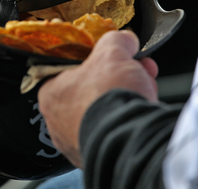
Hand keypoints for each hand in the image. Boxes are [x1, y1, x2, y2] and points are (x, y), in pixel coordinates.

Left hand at [36, 30, 158, 167]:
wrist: (129, 138)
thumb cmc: (109, 97)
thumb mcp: (113, 52)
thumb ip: (116, 41)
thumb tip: (125, 40)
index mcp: (51, 93)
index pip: (73, 68)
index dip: (101, 58)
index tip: (118, 55)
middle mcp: (58, 122)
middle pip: (94, 88)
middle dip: (121, 76)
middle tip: (139, 69)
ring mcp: (77, 143)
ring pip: (106, 111)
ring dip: (128, 97)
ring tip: (146, 90)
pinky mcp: (98, 157)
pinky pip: (115, 131)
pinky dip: (129, 121)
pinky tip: (143, 112)